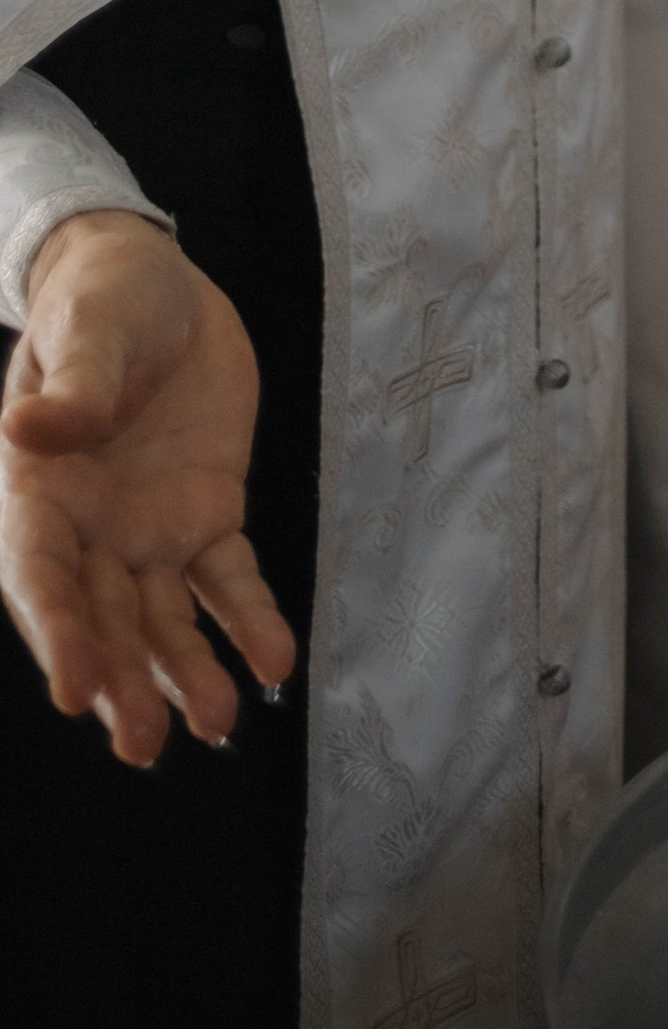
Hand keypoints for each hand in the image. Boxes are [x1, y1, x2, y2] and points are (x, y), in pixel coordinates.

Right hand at [0, 212, 294, 765]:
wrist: (157, 284)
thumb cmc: (102, 301)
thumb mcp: (91, 325)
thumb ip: (76, 383)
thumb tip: (32, 427)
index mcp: (36, 491)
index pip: (37, 575)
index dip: (53, 633)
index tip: (75, 690)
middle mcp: (87, 530)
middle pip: (100, 620)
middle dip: (121, 682)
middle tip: (145, 744)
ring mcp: (147, 532)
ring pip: (163, 620)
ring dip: (185, 672)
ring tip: (217, 723)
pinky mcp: (208, 516)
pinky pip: (229, 579)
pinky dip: (250, 619)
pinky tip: (276, 660)